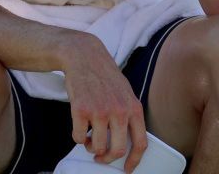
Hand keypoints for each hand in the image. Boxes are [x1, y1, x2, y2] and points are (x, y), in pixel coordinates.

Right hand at [61, 34, 147, 172]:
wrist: (84, 56)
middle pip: (117, 150)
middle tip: (100, 157)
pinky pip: (79, 137)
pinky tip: (80, 127)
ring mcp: (100, 111)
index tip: (126, 169)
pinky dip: (78, 137)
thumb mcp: (126, 93)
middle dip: (107, 159)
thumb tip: (128, 142)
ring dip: (91, 147)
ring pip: (97, 147)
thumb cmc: (105, 76)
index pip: (141, 143)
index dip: (134, 161)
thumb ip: (129, 114)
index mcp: (134, 108)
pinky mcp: (81, 110)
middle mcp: (119, 111)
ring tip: (90, 139)